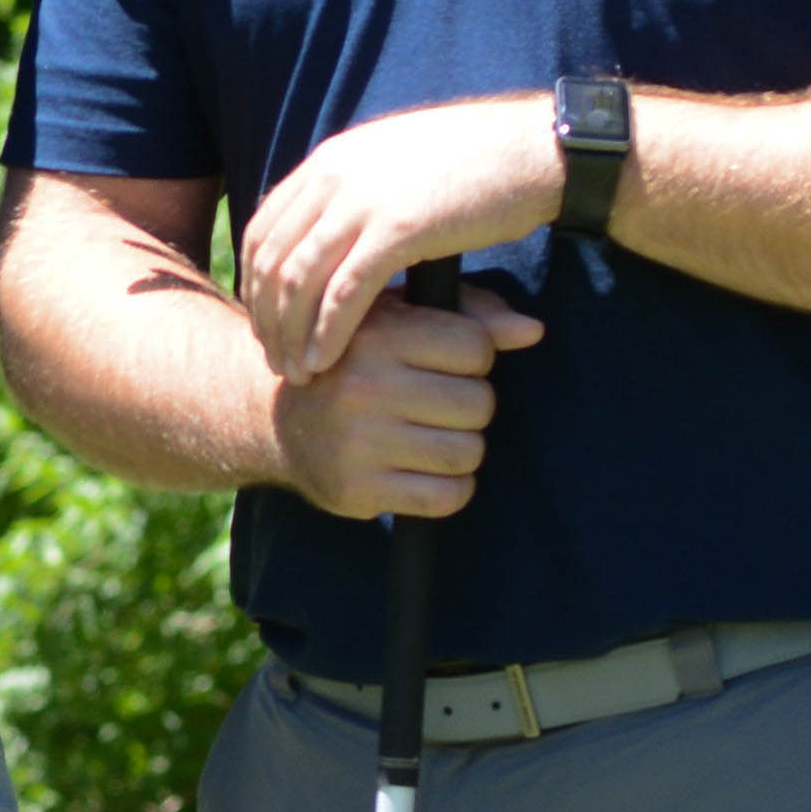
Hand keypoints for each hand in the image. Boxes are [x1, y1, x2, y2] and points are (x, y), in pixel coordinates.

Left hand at [233, 86, 570, 373]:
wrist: (531, 148)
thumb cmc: (474, 161)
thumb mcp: (396, 164)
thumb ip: (358, 189)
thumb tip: (334, 223)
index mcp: (329, 161)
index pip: (262, 230)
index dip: (254, 283)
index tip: (265, 323)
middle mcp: (334, 177)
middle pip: (271, 261)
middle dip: (267, 318)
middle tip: (274, 359)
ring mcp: (363, 202)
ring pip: (299, 281)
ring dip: (291, 334)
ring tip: (296, 373)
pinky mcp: (398, 230)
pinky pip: (344, 292)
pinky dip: (327, 333)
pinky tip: (324, 362)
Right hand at [262, 276, 542, 525]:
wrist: (278, 421)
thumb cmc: (360, 358)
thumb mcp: (402, 315)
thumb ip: (471, 314)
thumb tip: (532, 331)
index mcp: (375, 334)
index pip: (475, 348)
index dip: (473, 357)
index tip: (443, 363)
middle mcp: (362, 386)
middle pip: (477, 403)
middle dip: (468, 406)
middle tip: (434, 404)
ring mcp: (357, 443)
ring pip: (467, 452)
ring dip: (460, 449)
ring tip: (428, 436)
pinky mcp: (355, 491)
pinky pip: (447, 497)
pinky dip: (447, 488)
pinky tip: (421, 471)